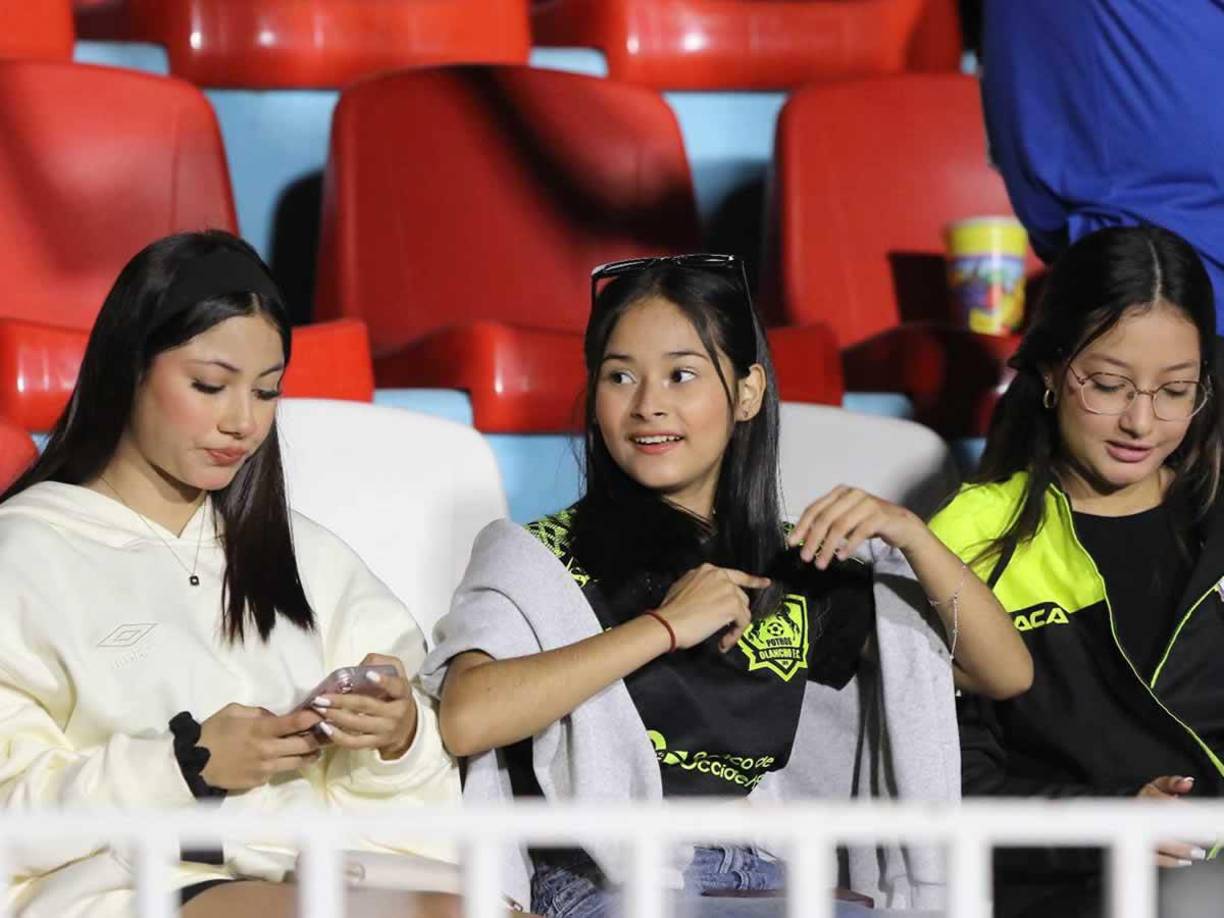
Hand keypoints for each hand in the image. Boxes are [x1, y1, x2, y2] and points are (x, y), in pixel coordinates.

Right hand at [198, 703, 322, 789]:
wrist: (194, 764)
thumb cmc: (213, 732)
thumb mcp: (233, 711)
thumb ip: (258, 712)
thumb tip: (276, 716)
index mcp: (260, 729)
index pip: (295, 724)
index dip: (313, 718)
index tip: (323, 713)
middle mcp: (267, 750)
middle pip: (305, 745)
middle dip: (320, 737)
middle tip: (327, 732)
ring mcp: (265, 768)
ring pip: (298, 762)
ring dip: (311, 754)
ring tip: (318, 748)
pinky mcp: (260, 781)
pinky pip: (280, 771)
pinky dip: (287, 764)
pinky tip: (289, 758)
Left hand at [311, 653, 418, 759]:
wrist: (407, 725)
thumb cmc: (394, 695)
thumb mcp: (395, 675)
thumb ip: (380, 663)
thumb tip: (360, 665)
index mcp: (401, 693)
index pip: (395, 687)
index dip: (383, 681)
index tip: (368, 674)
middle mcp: (395, 713)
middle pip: (366, 705)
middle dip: (341, 701)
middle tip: (322, 698)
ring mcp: (385, 730)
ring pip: (357, 724)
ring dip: (335, 716)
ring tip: (319, 709)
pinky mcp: (376, 743)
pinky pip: (354, 743)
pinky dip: (338, 736)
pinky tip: (325, 727)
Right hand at [655, 564, 770, 652]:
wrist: (668, 622)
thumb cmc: (670, 610)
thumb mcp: (683, 587)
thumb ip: (701, 587)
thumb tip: (709, 597)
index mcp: (708, 570)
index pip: (735, 574)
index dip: (752, 580)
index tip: (765, 583)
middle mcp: (720, 575)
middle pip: (740, 595)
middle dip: (735, 612)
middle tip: (725, 627)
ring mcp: (728, 589)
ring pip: (743, 609)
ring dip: (735, 625)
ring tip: (722, 638)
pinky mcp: (733, 605)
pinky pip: (743, 622)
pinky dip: (735, 635)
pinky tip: (723, 642)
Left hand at [787, 485, 926, 568]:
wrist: (902, 525)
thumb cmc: (869, 523)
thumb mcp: (845, 521)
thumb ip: (827, 524)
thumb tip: (802, 539)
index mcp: (840, 493)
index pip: (814, 509)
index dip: (802, 526)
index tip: (792, 542)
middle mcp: (852, 494)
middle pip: (825, 518)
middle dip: (813, 540)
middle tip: (805, 557)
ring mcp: (867, 503)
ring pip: (840, 526)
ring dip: (828, 547)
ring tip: (821, 563)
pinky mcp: (880, 515)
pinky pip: (859, 532)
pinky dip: (848, 546)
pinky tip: (841, 557)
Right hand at [1138, 775, 1207, 867]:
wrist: (1126, 811)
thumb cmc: (1147, 799)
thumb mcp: (1159, 786)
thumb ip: (1174, 783)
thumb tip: (1187, 782)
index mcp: (1147, 797)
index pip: (1167, 804)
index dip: (1187, 812)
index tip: (1205, 818)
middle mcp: (1140, 815)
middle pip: (1162, 826)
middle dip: (1187, 833)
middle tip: (1208, 838)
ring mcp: (1138, 833)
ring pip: (1158, 844)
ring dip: (1181, 850)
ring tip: (1198, 853)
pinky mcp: (1140, 848)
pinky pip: (1154, 858)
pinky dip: (1171, 861)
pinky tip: (1185, 861)